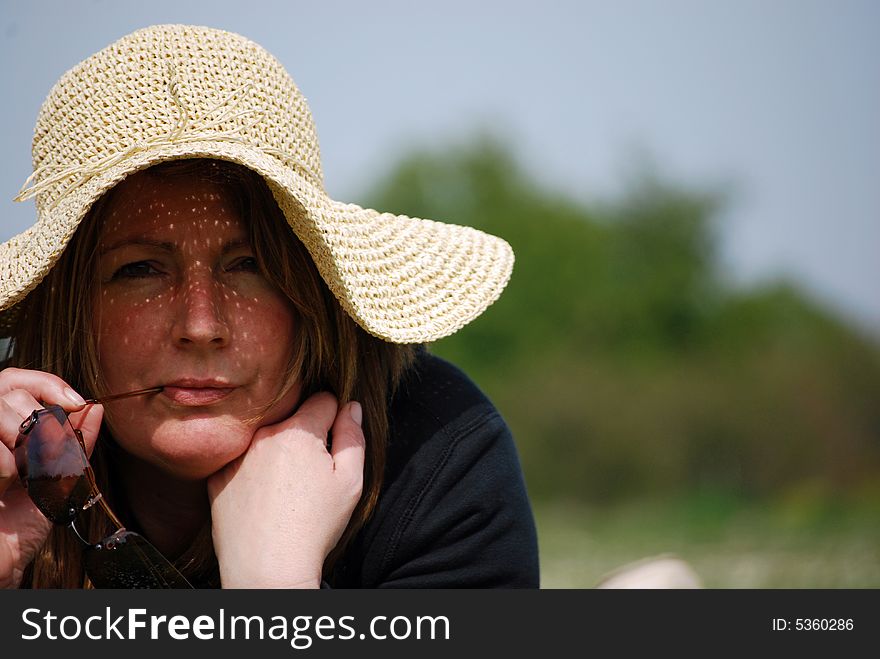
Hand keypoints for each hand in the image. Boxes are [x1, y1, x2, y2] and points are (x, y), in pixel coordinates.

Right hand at [0, 368, 103, 588]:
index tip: (77, 404)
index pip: (15, 379)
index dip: (47, 384)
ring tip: (29, 470)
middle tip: (49, 453)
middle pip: (11, 392)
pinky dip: (11, 466)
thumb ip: (76, 441)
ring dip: (29, 441)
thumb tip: (94, 408)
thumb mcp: (59, 475)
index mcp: (4, 427)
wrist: (3, 560)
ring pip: (2, 412)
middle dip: (43, 419)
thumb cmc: (24, 519)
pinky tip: (9, 484)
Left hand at [207, 391, 364, 587]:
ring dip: (277, 450)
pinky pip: (242, 460)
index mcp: (298, 431)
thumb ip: (353, 436)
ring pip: (266, 438)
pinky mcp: (218, 476)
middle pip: (293, 417)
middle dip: (305, 435)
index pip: (324, 399)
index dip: (335, 419)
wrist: (267, 570)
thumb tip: (351, 406)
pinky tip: (263, 499)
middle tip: (310, 473)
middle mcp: (263, 435)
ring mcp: (237, 455)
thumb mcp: (350, 482)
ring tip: (285, 489)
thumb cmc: (314, 527)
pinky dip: (253, 471)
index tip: (332, 444)